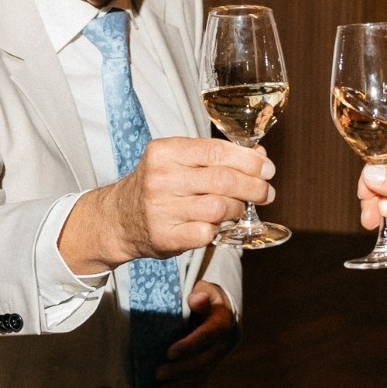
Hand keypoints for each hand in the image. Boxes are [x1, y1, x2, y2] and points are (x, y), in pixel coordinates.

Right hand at [63, 137, 273, 273]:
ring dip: (238, 209)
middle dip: (253, 187)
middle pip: (222, 180)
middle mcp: (161, 178)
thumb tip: (259, 155)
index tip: (267, 168)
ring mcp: (161, 209)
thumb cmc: (158, 186)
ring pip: (219, 208)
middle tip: (266, 192)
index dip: (248, 160)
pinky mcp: (165, 236)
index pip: (216, 151)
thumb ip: (216, 156)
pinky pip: (207, 233)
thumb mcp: (179, 161)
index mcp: (165, 152)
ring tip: (240, 209)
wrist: (119, 218)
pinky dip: (219, 230)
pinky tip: (218, 226)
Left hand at [154, 281, 236, 387]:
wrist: (223, 309)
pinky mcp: (212, 367)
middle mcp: (224, 343)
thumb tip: (196, 300)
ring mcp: (219, 357)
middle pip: (202, 361)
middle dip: (179, 370)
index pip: (206, 336)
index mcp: (223, 322)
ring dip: (181, 387)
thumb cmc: (206, 297)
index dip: (188, 346)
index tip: (169, 353)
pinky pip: (201, 383)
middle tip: (157, 375)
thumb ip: (199, 296)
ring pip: (201, 376)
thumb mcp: (205, 290)